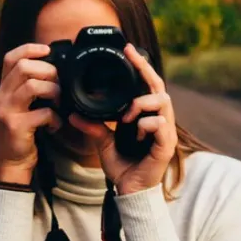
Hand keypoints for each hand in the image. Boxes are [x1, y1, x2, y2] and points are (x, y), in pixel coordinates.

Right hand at [0, 43, 61, 184]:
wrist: (12, 164)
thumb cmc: (22, 133)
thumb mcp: (21, 106)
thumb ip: (30, 89)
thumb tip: (55, 70)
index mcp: (3, 89)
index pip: (11, 58)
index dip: (29, 49)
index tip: (48, 50)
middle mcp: (1, 97)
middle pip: (24, 67)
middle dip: (48, 71)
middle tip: (59, 85)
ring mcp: (7, 111)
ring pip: (33, 86)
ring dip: (53, 91)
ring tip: (59, 102)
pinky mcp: (16, 126)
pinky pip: (43, 112)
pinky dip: (54, 118)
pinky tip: (55, 125)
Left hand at [69, 43, 176, 194]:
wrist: (129, 191)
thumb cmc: (122, 166)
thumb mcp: (103, 142)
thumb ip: (93, 126)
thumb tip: (73, 114)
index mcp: (146, 116)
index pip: (147, 85)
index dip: (140, 66)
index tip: (128, 49)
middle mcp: (159, 120)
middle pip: (159, 87)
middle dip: (145, 70)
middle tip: (130, 57)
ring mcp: (166, 132)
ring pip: (162, 102)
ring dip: (141, 104)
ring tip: (126, 117)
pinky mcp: (167, 146)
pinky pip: (160, 125)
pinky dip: (145, 125)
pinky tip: (134, 134)